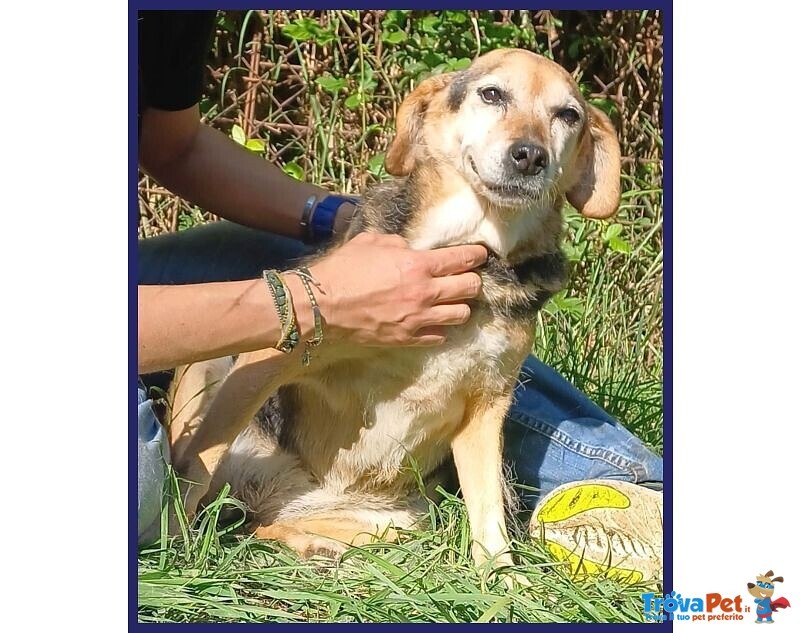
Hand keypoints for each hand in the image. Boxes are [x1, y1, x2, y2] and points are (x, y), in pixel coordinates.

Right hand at [309, 232, 486, 345]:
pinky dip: (440, 329)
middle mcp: (425, 293)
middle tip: (467, 278)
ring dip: (460, 306)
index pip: (462, 259)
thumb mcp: (371, 242)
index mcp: (418, 265)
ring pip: (461, 315)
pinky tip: (433, 322)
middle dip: (473, 281)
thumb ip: (396, 243)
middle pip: (469, 288)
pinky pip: (439, 336)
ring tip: (452, 302)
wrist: (322, 305)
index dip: (477, 255)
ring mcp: (418, 319)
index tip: (481, 254)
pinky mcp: (408, 339)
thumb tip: (407, 248)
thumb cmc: (343, 269)